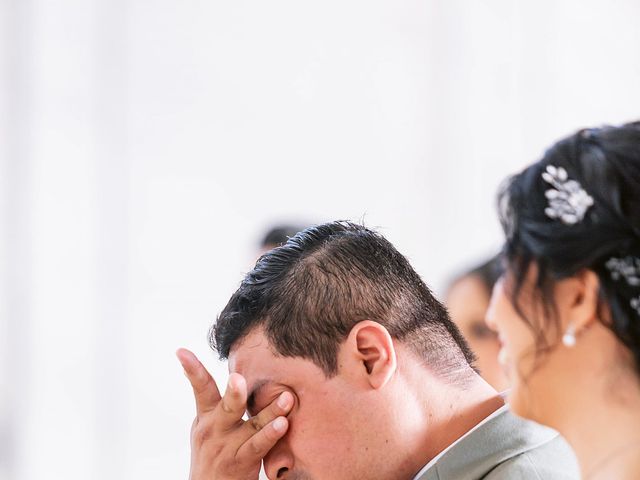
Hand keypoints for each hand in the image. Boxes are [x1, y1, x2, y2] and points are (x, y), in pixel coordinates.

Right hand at [177, 348, 292, 479]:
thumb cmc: (215, 453)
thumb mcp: (209, 428)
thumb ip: (221, 403)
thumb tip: (233, 372)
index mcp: (206, 417)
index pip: (200, 388)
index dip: (192, 369)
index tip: (181, 351)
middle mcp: (214, 430)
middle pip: (226, 406)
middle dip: (234, 392)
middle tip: (238, 377)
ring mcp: (227, 447)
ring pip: (252, 424)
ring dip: (271, 411)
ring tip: (287, 398)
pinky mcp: (241, 462)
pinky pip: (258, 445)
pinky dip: (271, 434)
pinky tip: (283, 424)